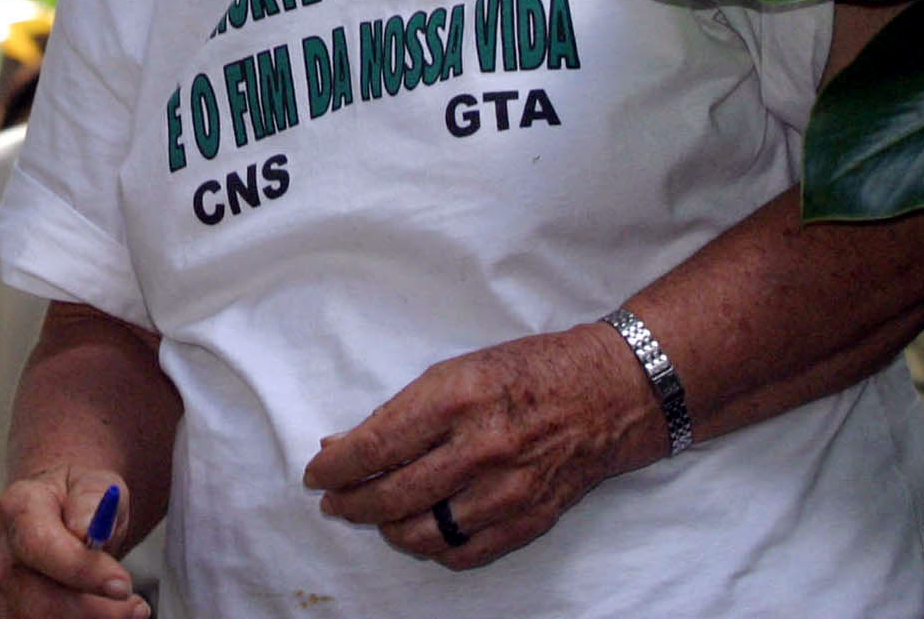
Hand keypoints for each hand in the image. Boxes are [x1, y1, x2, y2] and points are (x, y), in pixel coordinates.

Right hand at [0, 470, 146, 618]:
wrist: (54, 515)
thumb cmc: (76, 501)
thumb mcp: (96, 483)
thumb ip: (93, 498)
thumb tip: (85, 527)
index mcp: (16, 507)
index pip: (40, 545)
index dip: (82, 570)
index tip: (122, 585)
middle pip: (40, 601)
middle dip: (97, 611)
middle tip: (136, 606)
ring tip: (122, 609)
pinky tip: (98, 614)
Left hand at [300, 325, 657, 570]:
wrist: (607, 393)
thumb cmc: (527, 372)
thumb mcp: (457, 371)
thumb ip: (400, 413)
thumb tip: (342, 444)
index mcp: (458, 398)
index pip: (377, 445)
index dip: (336, 466)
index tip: (316, 473)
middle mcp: (481, 447)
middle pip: (392, 495)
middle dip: (351, 503)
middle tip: (336, 501)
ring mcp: (507, 490)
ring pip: (422, 532)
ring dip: (387, 528)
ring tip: (377, 514)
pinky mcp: (528, 520)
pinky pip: (462, 552)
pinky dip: (432, 547)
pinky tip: (421, 530)